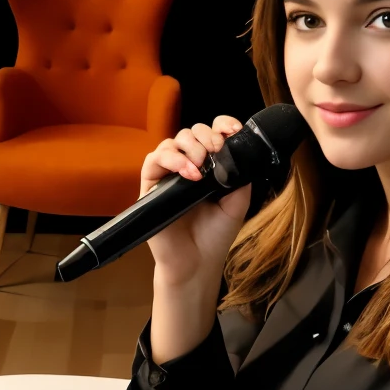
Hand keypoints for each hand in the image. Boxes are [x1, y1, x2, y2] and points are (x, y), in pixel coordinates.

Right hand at [140, 115, 251, 285]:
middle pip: (190, 133)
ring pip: (170, 142)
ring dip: (189, 146)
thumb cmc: (215, 235)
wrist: (197, 263)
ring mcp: (167, 176)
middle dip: (206, 136)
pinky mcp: (150, 187)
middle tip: (216, 150)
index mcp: (206, 167)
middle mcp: (185, 167)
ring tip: (201, 164)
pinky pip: (153, 161)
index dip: (221, 125)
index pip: (210, 134)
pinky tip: (189, 174)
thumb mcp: (237, 202)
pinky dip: (172, 161)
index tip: (233, 130)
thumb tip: (239, 151)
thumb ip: (240, 175)